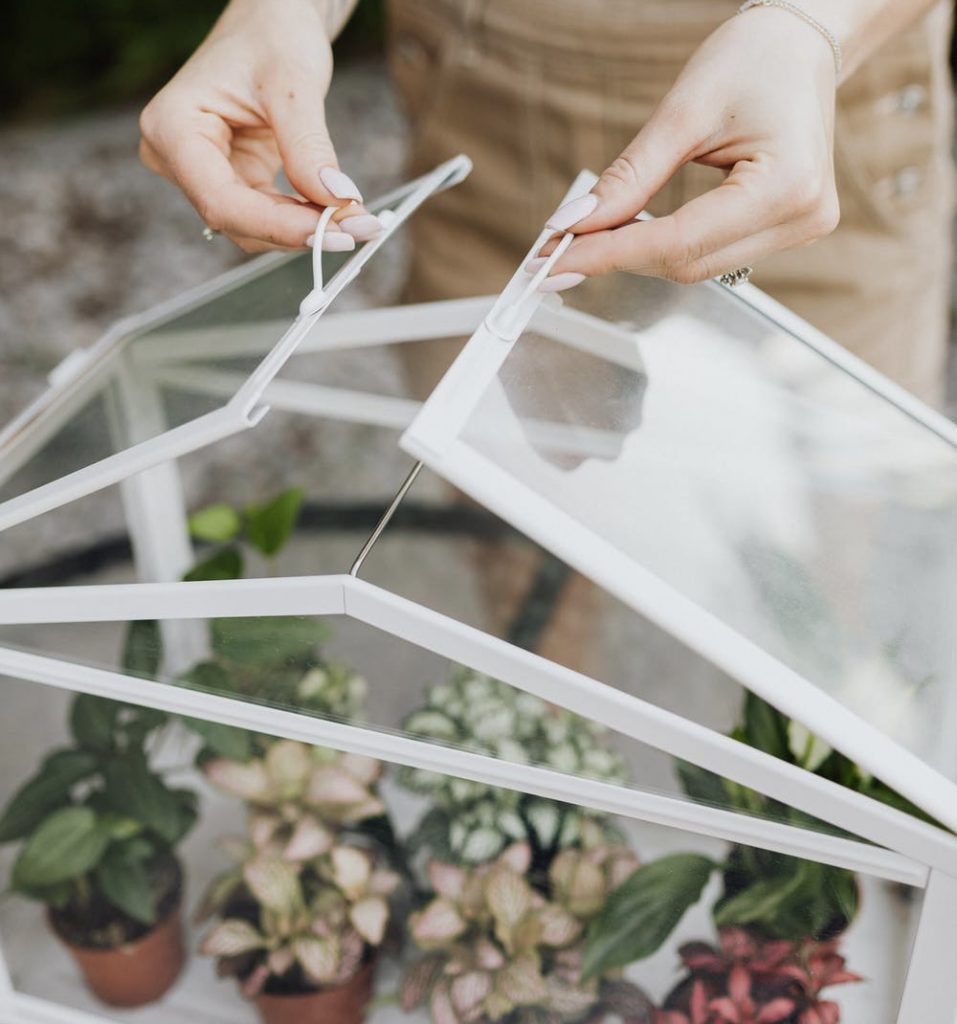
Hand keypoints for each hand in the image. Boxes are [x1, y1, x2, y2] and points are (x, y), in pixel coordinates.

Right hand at [139, 0, 380, 252]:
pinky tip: (340, 211)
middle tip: (361, 227)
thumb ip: (310, 147)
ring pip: (255, 226)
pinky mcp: (232, 179)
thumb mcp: (294, 84)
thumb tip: (337, 202)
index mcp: (173, 127)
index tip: (333, 232)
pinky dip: (305, 217)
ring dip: (307, 228)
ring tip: (359, 219)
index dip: (278, 226)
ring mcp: (202, 172)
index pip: (221, 200)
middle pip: (238, 220)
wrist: (273, 22)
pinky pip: (268, 215)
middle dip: (300, 229)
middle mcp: (177, 156)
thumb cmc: (273, 34)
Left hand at [536, 8, 840, 288]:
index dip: (611, 254)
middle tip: (558, 249)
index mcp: (787, 185)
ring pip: (695, 267)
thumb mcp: (683, 111)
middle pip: (686, 263)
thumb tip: (575, 224)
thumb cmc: (755, 59)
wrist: (799, 46)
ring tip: (590, 238)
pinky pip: (710, 255)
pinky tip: (632, 234)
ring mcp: (797, 230)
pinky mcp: (784, 233)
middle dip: (618, 257)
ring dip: (638, 256)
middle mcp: (801, 218)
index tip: (556, 260)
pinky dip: (665, 248)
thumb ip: (629, 176)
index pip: (679, 242)